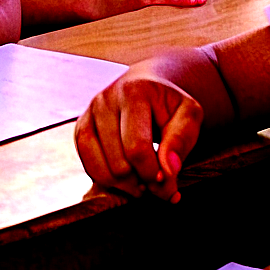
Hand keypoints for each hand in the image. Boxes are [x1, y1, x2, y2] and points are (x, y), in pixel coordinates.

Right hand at [74, 67, 203, 202]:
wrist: (146, 85)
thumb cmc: (169, 105)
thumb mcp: (188, 115)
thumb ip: (181, 141)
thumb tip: (168, 171)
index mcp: (134, 92)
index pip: (137, 148)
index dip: (153, 173)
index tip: (167, 178)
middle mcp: (105, 100)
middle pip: (118, 164)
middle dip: (141, 181)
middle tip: (156, 178)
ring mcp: (89, 114)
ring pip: (100, 170)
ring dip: (124, 185)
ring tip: (142, 178)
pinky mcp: (81, 128)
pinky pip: (88, 167)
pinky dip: (107, 180)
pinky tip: (126, 175)